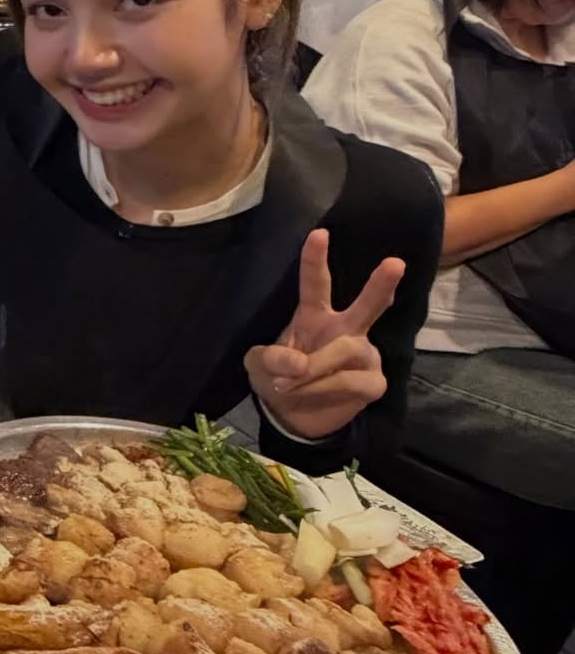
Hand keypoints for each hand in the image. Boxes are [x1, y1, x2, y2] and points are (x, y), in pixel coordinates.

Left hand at [244, 228, 404, 439]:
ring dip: (313, 369)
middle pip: (366, 305)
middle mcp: (346, 329)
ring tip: (287, 385)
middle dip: (380, 285)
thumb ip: (269, 358)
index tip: (319, 234)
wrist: (294, 419)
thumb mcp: (258, 367)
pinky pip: (352, 380)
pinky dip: (325, 388)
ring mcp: (364, 353)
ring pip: (344, 351)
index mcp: (314, 316)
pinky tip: (317, 394)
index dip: (315, 260)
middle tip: (395, 264)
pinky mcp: (374, 381)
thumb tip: (298, 363)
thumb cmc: (278, 380)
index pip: (316, 284)